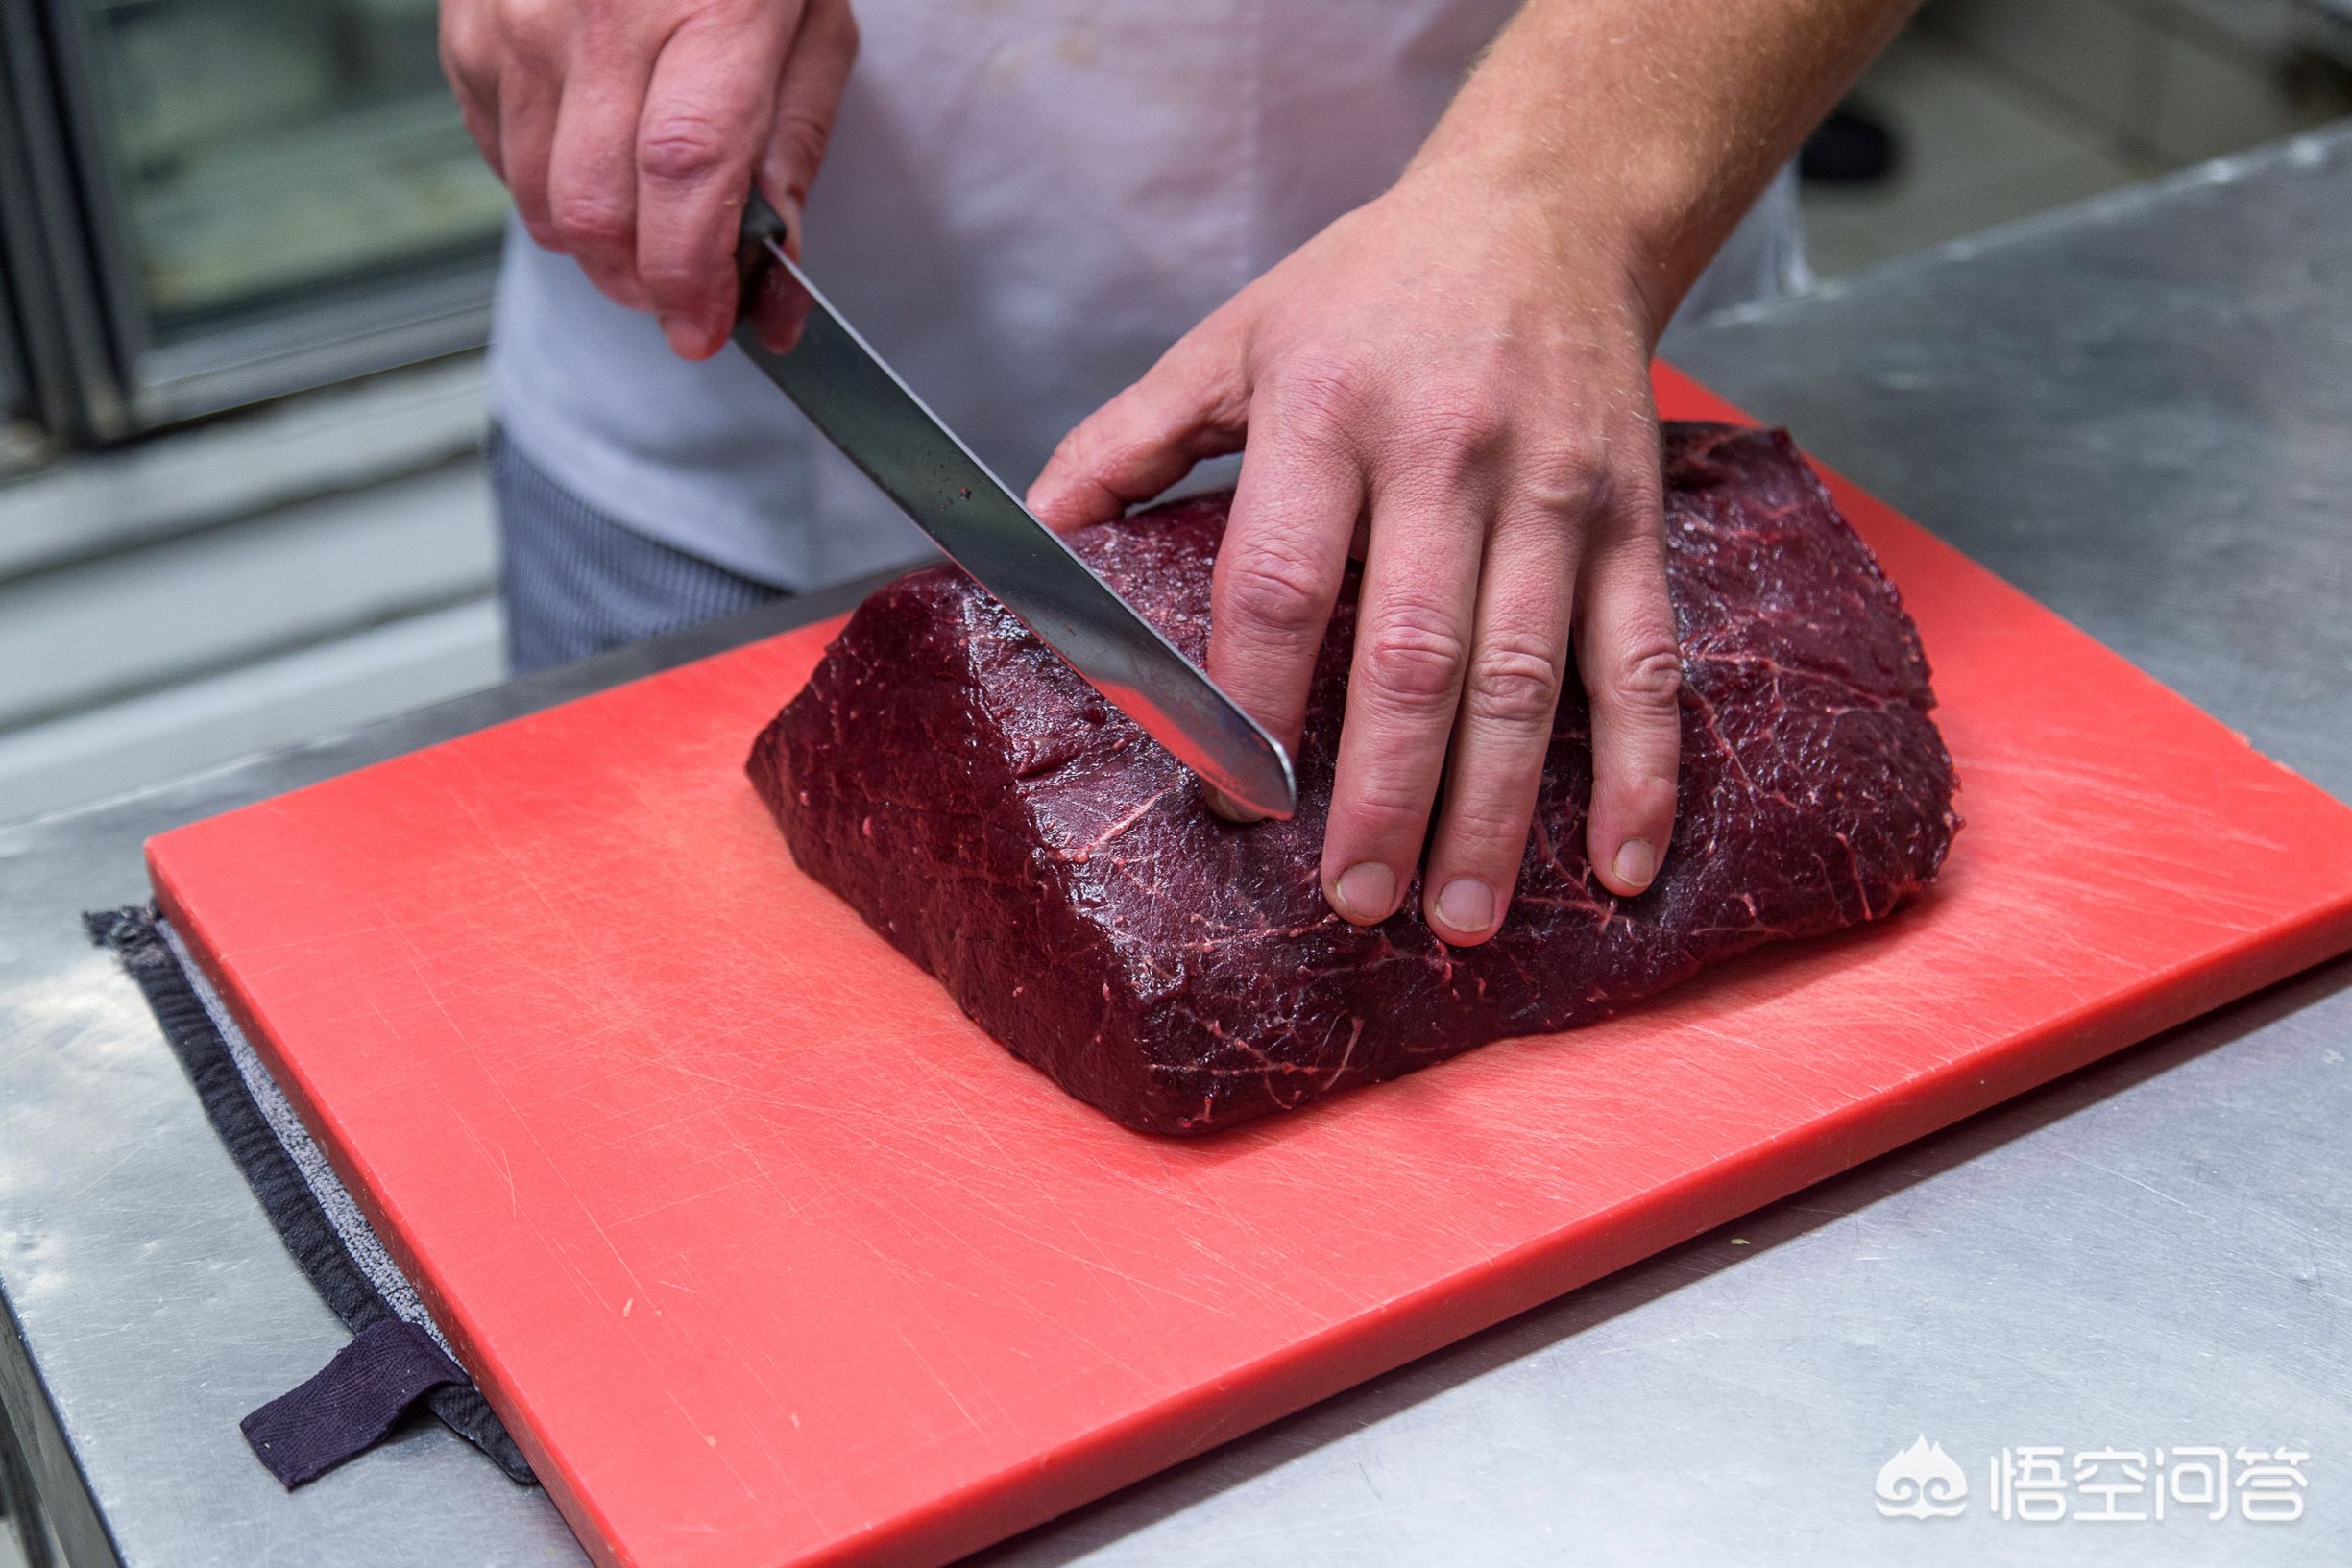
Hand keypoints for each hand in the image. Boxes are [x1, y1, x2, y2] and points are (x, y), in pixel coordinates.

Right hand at [440, 0, 856, 356]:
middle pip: (597, 209)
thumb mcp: (810, 24)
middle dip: (645, 280)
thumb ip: (792, 151)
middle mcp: (600, 14)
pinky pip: (496, 153)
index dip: (690, 274)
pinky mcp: (468, 25)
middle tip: (685, 287)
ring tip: (644, 216)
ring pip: (538, 197)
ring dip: (597, 241)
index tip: (707, 327)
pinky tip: (591, 151)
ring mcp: (518, 17)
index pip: (683, 176)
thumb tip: (777, 282)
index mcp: (711, 9)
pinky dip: (544, 183)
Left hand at [1028, 169, 1682, 944]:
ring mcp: (1554, 495)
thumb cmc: (1373, 288)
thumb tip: (1031, 533)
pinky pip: (1642, 661)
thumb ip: (1130, 439)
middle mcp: (1448, 456)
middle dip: (1383, 793)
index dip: (1249, 704)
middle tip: (1354, 901)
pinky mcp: (1634, 523)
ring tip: (1462, 919)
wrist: (1550, 211)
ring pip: (1527, 678)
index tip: (1229, 804)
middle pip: (1412, 652)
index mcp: (1328, 412)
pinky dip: (1642, 770)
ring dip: (1497, 812)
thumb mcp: (1233, 338)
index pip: (1281, 582)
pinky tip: (1621, 863)